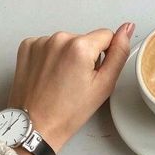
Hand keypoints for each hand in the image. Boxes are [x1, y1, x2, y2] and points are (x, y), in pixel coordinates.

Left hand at [8, 23, 134, 154]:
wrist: (35, 126)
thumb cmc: (68, 112)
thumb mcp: (104, 85)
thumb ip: (119, 52)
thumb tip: (127, 28)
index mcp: (80, 46)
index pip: (106, 36)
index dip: (103, 56)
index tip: (91, 74)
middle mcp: (59, 38)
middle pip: (85, 39)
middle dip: (85, 56)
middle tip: (76, 81)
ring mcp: (40, 42)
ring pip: (67, 41)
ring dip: (67, 56)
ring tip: (60, 80)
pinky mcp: (27, 46)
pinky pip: (48, 44)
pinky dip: (50, 56)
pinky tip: (48, 75)